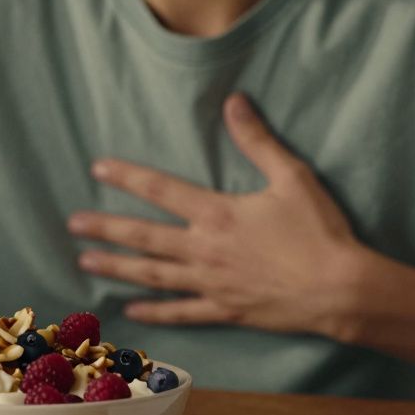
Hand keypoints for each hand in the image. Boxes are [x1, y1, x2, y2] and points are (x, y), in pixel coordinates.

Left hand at [68, 93, 366, 338]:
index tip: (98, 168)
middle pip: (144, 236)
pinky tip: (130, 310)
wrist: (340, 290)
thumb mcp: (292, 177)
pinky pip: (180, 312)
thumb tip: (234, 101)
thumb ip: (257, 140)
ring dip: (117, 268)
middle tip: (73, 224)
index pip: (160, 190)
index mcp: (217, 213)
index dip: (127, 177)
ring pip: (152, 274)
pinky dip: (154, 312)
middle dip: (106, 228)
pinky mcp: (224, 310)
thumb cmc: (319, 232)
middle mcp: (204, 249)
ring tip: (85, 262)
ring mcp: (210, 283)